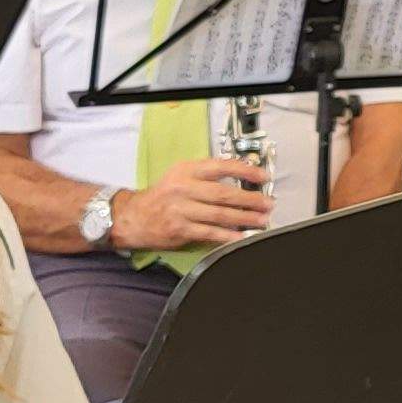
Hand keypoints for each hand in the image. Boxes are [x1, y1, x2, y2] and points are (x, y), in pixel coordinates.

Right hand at [116, 154, 271, 250]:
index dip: (245, 170)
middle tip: (267, 203)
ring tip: (261, 220)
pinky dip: (227, 235)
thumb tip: (240, 176)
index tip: (262, 176)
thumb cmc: (162, 196)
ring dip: (244, 218)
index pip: (221, 166)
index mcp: (186, 171)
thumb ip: (206, 174)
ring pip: (219, 214)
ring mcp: (181, 210)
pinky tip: (241, 236)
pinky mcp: (180, 229)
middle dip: (250, 199)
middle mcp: (183, 188)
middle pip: (224, 193)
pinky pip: (209, 232)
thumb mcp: (180, 175)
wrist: (134, 216)